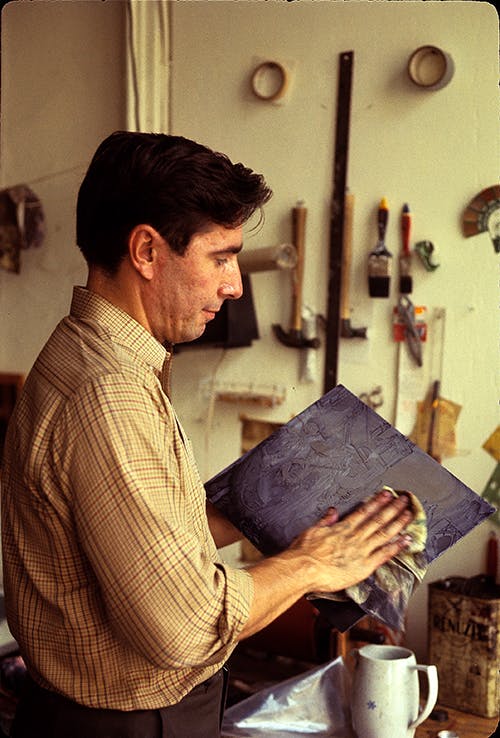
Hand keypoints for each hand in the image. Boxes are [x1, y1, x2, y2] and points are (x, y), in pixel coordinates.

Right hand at [287, 488, 414, 593]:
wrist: (303, 569)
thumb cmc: (304, 552)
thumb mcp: (312, 530)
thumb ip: (325, 521)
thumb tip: (333, 511)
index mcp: (343, 528)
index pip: (364, 511)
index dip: (378, 502)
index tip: (387, 494)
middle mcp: (355, 537)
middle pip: (378, 519)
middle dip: (393, 508)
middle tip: (405, 500)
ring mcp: (361, 551)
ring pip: (384, 533)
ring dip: (398, 523)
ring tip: (409, 514)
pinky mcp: (364, 566)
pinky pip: (384, 554)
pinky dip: (396, 546)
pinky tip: (406, 540)